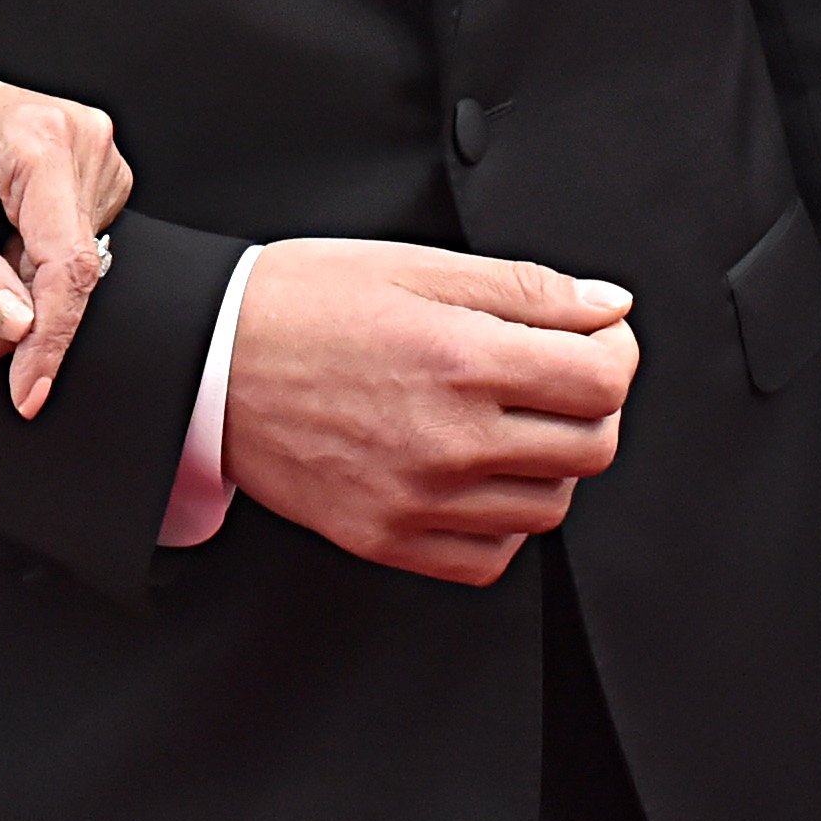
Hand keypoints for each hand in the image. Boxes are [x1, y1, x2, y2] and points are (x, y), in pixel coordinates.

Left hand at [0, 8, 130, 418]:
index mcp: (41, 140)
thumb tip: (20, 328)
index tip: (27, 392)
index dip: (49, 337)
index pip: (66, 261)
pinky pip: (51, 255)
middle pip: (56, 274)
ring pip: (53, 273)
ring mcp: (91, 160)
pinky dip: (4, 288)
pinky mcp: (84, 179)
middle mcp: (82, 143)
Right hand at [214, 237, 634, 583]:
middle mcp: (448, 439)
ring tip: (508, 419)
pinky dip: (503, 520)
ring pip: (551, 505)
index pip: (603, 379)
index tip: (596, 337)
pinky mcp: (388, 538)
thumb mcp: (411, 264)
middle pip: (593, 446)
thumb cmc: (299, 303)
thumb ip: (522, 286)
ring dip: (551, 460)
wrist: (204, 361)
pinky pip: (492, 556)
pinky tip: (475, 474)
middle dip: (593, 403)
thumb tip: (606, 306)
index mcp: (459, 357)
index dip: (616, 351)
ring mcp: (419, 498)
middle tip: (559, 372)